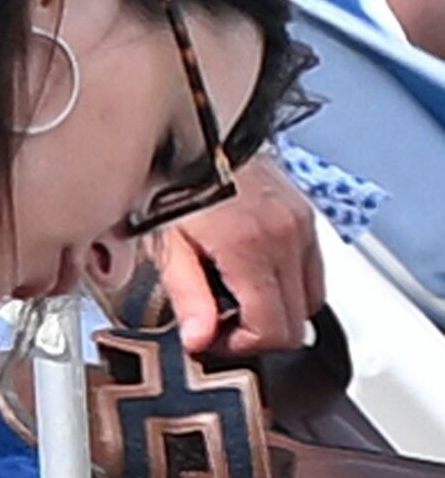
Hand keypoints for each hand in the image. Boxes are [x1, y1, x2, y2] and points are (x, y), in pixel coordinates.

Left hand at [152, 152, 324, 357]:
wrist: (192, 130)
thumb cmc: (170, 181)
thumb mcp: (166, 244)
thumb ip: (188, 297)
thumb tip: (201, 339)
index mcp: (251, 247)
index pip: (274, 329)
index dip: (243, 346)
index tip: (213, 339)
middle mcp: (287, 235)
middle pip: (299, 321)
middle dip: (260, 333)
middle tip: (221, 323)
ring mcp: (301, 221)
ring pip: (311, 298)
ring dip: (277, 309)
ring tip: (234, 297)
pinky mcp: (304, 211)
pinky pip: (311, 267)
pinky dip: (288, 281)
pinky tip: (250, 272)